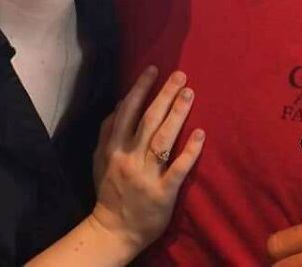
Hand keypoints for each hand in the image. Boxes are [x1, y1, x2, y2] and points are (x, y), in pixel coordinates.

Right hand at [90, 66, 204, 256]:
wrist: (112, 232)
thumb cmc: (109, 190)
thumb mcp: (100, 159)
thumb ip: (108, 131)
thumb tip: (121, 102)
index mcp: (113, 148)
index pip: (127, 112)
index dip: (140, 89)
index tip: (154, 69)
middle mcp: (129, 159)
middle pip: (148, 121)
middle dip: (164, 96)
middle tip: (181, 75)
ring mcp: (146, 176)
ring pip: (162, 140)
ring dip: (177, 115)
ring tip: (190, 94)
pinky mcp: (163, 193)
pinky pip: (178, 169)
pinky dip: (189, 151)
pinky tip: (201, 134)